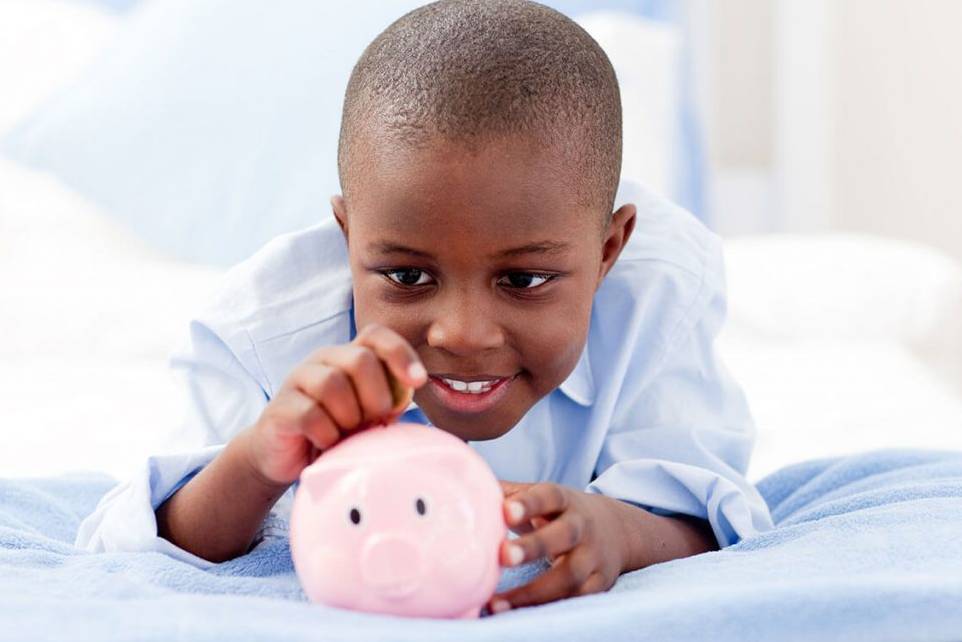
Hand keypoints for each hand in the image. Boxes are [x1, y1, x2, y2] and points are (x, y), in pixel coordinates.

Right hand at [243, 323, 426, 485]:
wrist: (287, 457)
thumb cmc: (336, 432)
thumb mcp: (368, 415)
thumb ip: (389, 399)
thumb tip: (410, 389)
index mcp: (349, 356)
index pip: (377, 335)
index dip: (401, 353)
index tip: (418, 381)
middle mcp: (323, 360)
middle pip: (360, 360)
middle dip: (376, 396)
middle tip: (373, 422)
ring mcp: (298, 379)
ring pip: (333, 384)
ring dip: (349, 417)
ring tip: (346, 434)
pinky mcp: (281, 406)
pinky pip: (311, 415)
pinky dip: (327, 435)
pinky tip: (326, 444)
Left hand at [488, 481, 631, 612]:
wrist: (617, 529)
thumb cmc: (561, 512)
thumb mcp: (542, 496)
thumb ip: (509, 493)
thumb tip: (467, 483)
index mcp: (565, 500)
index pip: (548, 497)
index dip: (528, 504)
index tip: (505, 512)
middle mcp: (582, 527)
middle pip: (563, 535)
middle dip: (534, 546)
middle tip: (503, 556)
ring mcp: (593, 557)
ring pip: (570, 576)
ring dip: (533, 591)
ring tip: (496, 602)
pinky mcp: (598, 584)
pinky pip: (574, 600)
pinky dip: (547, 608)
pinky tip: (517, 612)